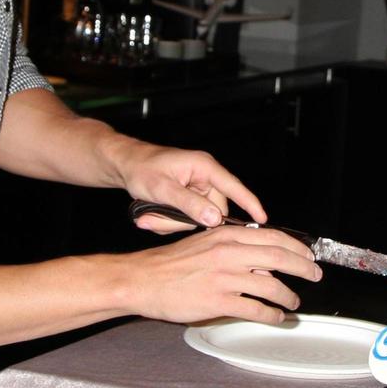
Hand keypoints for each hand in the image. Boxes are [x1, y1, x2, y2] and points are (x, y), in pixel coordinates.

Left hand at [115, 142, 266, 228]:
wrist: (123, 164)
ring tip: (149, 217)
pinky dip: (169, 221)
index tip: (262, 220)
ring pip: (196, 217)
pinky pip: (186, 217)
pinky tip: (152, 215)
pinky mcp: (188, 197)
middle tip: (158, 222)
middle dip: (185, 221)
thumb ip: (189, 204)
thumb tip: (215, 218)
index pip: (234, 187)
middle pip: (210, 210)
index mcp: (204, 167)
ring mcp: (196, 188)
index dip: (250, 204)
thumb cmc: (141, 168)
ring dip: (173, 223)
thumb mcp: (163, 189)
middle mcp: (204, 177)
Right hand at [122, 223, 320, 324]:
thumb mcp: (205, 244)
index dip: (296, 247)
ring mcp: (224, 278)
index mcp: (226, 236)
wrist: (142, 280)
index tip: (309, 255)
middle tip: (315, 276)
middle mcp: (228, 253)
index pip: (272, 237)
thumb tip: (263, 261)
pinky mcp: (218, 301)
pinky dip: (271, 314)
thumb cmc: (171, 264)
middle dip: (303, 268)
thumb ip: (233, 248)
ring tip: (294, 302)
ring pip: (271, 285)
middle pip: (278, 258)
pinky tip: (276, 317)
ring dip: (288, 295)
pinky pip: (255, 309)